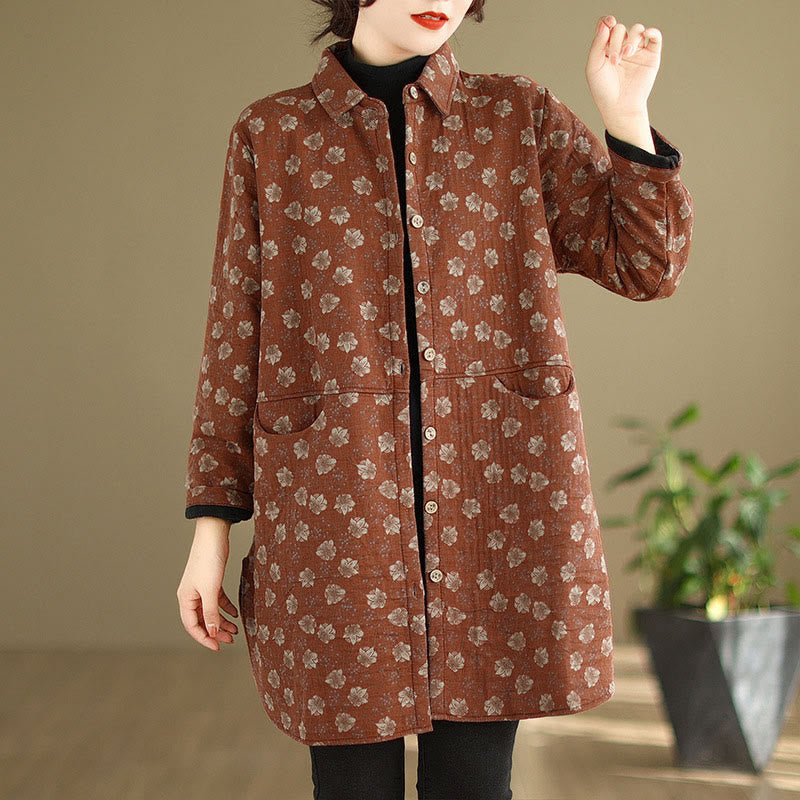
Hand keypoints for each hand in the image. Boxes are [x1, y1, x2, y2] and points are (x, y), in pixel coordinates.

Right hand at [176, 519, 238, 651]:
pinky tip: (235, 613)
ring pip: (211, 611)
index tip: (218, 647)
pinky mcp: (211, 581)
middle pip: (202, 620)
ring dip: (222, 621)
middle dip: (216, 632)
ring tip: (236, 629)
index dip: (205, 638)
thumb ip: (211, 613)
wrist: (213, 536)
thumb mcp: (211, 590)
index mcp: (185, 599)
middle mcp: (191, 596)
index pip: (193, 626)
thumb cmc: (208, 561)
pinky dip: (226, 608)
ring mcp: (201, 589)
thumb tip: (212, 633)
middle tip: (231, 640)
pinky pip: (217, 600)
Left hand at [585, 15, 661, 122]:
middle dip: (616, 41)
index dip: (608, 21)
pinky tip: (647, 34)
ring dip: (631, 39)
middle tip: (615, 60)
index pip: (608, 26)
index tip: (608, 23)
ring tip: (626, 55)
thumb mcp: (594, 67)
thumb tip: (606, 23)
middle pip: (621, 29)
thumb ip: (597, 44)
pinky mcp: (651, 56)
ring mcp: (637, 50)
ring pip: (637, 30)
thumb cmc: (603, 90)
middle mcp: (622, 46)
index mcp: (606, 48)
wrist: (619, 107)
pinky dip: (652, 31)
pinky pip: (655, 37)